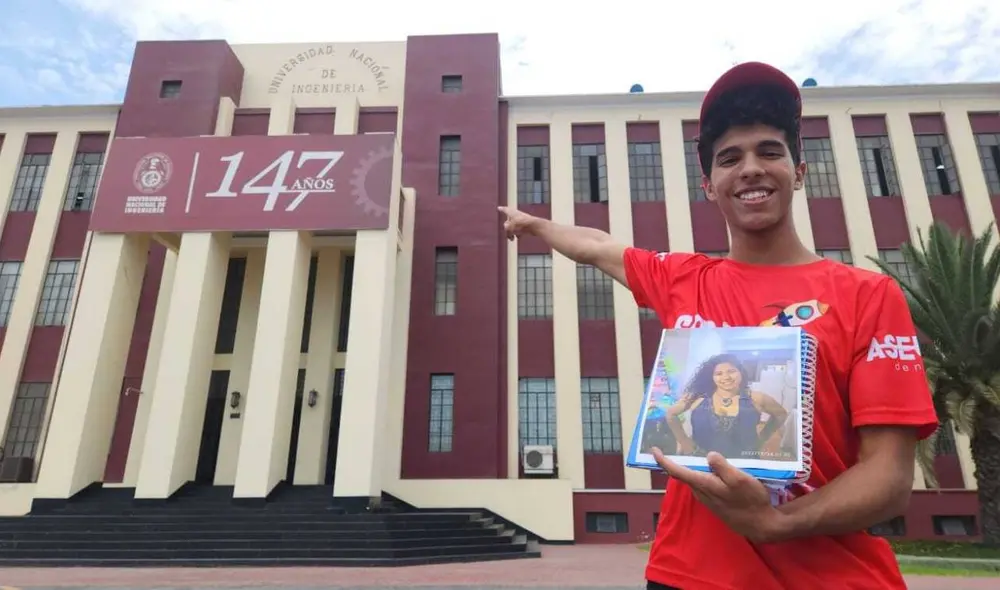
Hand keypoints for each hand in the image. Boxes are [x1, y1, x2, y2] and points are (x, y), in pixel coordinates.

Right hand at [498, 206, 539, 240]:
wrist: (534, 226)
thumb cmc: (521, 224)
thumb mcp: (510, 226)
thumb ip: (506, 227)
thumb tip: (507, 229)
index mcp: (512, 213)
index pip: (505, 210)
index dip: (502, 209)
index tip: (499, 208)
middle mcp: (516, 216)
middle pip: (508, 222)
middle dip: (507, 229)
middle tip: (507, 233)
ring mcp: (521, 221)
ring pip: (513, 227)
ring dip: (511, 233)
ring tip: (511, 238)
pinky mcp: (525, 226)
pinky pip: (518, 230)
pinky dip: (517, 234)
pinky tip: (518, 237)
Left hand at [651, 447, 786, 543]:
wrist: (761, 525)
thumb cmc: (751, 501)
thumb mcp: (739, 480)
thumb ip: (722, 467)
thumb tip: (708, 455)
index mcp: (704, 485)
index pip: (677, 472)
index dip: (663, 460)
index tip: (654, 449)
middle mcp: (701, 493)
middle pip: (684, 474)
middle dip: (678, 460)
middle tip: (678, 443)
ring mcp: (708, 499)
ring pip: (695, 479)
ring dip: (692, 467)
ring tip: (695, 451)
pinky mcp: (717, 502)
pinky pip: (704, 484)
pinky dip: (704, 474)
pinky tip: (713, 468)